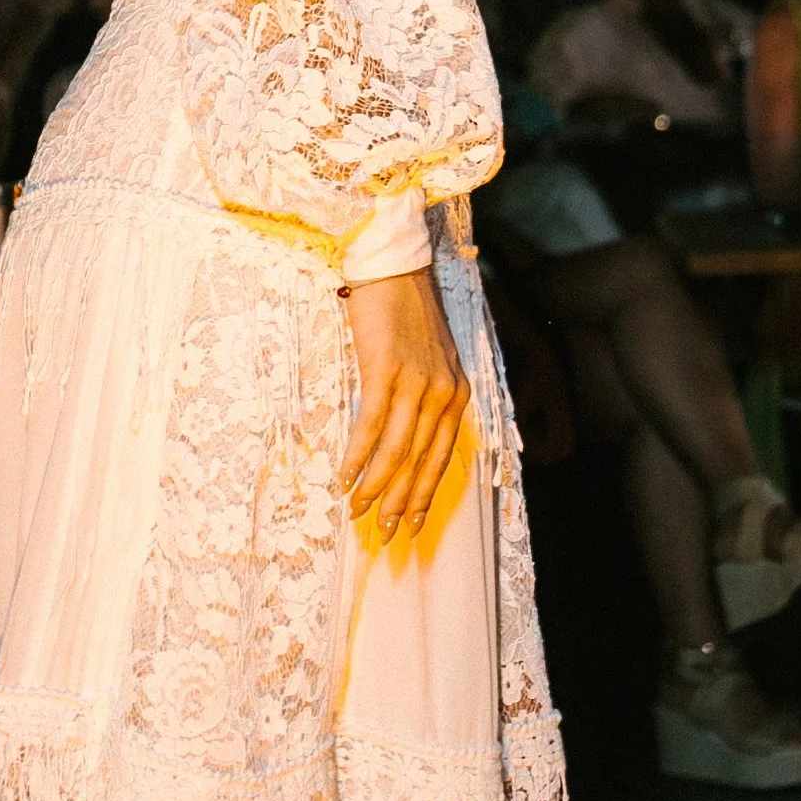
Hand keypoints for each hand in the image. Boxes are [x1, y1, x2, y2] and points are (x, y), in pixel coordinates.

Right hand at [339, 268, 470, 541]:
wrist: (391, 266)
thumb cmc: (403, 313)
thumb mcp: (427, 358)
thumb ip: (425, 396)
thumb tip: (404, 436)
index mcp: (456, 394)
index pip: (441, 457)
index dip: (423, 493)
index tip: (409, 523)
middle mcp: (443, 393)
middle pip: (421, 462)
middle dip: (401, 503)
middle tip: (382, 534)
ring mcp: (417, 383)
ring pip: (397, 450)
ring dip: (375, 487)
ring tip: (355, 511)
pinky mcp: (387, 370)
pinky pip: (372, 425)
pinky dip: (357, 455)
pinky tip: (344, 476)